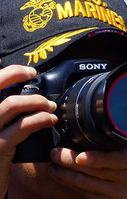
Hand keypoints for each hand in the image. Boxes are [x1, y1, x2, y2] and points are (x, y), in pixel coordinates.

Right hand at [0, 63, 57, 198]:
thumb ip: (4, 117)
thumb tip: (24, 99)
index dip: (7, 73)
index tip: (26, 71)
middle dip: (15, 74)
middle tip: (32, 75)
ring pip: (11, 104)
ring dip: (36, 101)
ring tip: (49, 105)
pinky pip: (22, 127)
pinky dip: (40, 120)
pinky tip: (49, 121)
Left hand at [49, 146, 126, 198]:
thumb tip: (122, 114)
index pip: (116, 160)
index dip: (96, 159)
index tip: (79, 155)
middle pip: (96, 172)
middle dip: (71, 162)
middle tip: (55, 153)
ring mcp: (121, 198)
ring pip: (87, 185)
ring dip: (66, 175)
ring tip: (53, 164)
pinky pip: (88, 196)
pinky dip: (73, 186)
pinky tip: (63, 178)